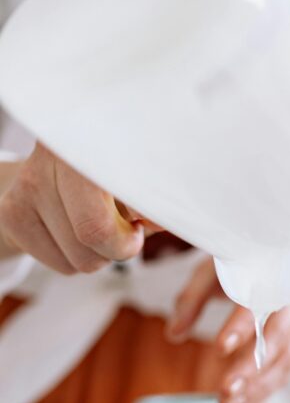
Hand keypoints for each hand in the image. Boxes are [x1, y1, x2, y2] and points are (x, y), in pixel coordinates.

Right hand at [0, 144, 143, 272]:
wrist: (58, 169)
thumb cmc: (113, 177)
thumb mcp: (142, 182)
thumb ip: (155, 202)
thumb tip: (161, 222)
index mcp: (94, 137)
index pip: (115, 196)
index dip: (135, 223)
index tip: (138, 226)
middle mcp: (55, 153)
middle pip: (93, 234)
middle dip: (119, 247)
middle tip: (125, 231)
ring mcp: (28, 182)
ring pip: (80, 258)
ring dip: (99, 254)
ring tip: (96, 225)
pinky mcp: (11, 211)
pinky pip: (62, 265)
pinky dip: (76, 259)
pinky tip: (73, 231)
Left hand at [167, 258, 289, 402]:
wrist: (277, 260)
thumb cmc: (242, 265)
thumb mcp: (211, 272)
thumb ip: (192, 301)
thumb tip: (173, 334)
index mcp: (271, 276)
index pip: (258, 303)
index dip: (241, 327)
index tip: (220, 348)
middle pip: (277, 339)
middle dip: (251, 369)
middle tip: (224, 392)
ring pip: (285, 360)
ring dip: (258, 387)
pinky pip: (285, 370)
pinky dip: (264, 390)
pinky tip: (242, 402)